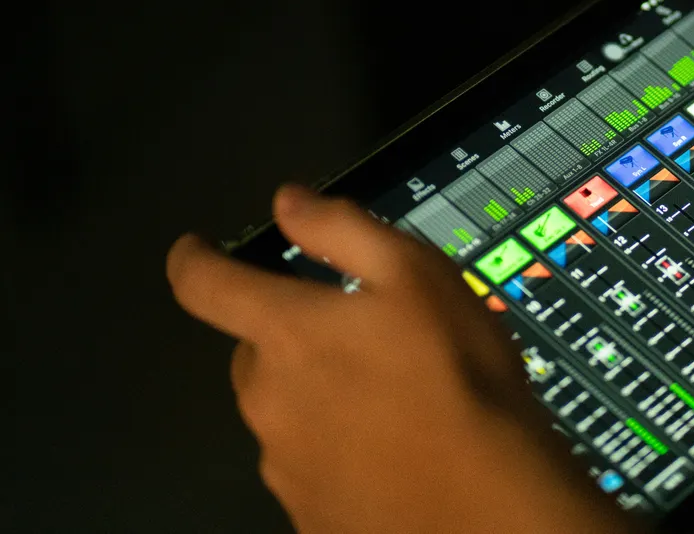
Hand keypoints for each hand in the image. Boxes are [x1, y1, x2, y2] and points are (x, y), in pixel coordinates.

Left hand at [167, 184, 634, 533]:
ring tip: (390, 399)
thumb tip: (289, 203)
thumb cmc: (458, 375)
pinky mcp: (307, 512)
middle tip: (357, 337)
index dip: (193, 259)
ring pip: (284, 412)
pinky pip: (309, 465)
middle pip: (254, 353)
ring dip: (316, 396)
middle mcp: (267, 399)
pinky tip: (390, 448)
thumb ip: (342, 230)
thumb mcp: (417, 274)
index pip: (206, 285)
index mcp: (286, 332)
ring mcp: (283, 463)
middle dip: (289, 337)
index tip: (192, 250)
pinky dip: (337, 448)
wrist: (488, 501)